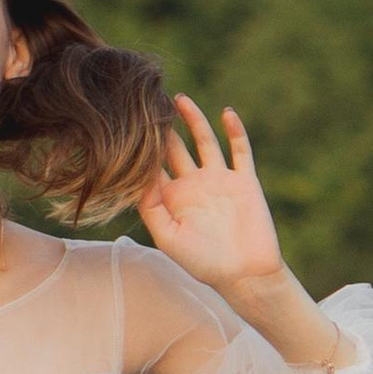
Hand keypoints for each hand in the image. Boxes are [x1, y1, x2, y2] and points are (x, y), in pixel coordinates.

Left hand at [138, 98, 284, 300]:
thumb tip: (138, 178)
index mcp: (173, 198)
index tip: (127, 122)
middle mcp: (195, 185)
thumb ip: (152, 209)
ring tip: (180, 98)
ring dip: (193, 120)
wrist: (245, 274)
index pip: (153, 165)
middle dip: (164, 127)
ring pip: (204, 141)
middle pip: (175, 147)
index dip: (142, 146)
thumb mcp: (168, 238)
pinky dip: (235, 130)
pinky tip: (226, 112)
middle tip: (149, 100)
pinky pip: (240, 150)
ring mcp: (220, 180)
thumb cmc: (203, 263)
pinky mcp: (244, 180)